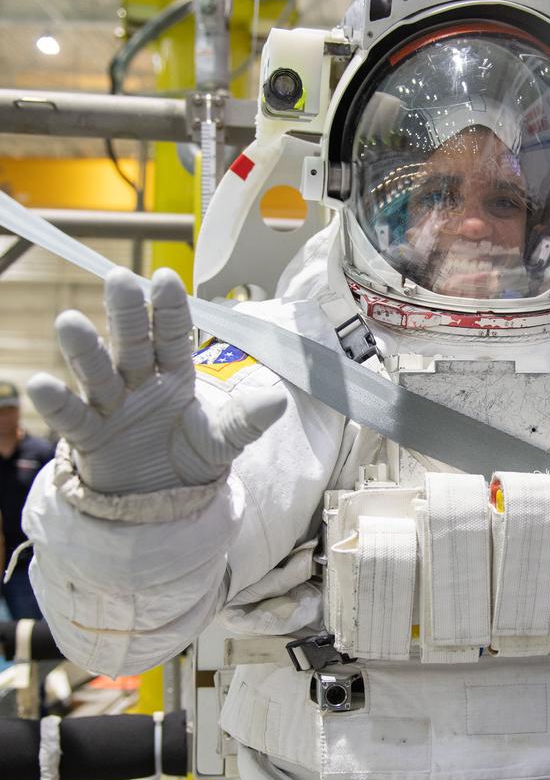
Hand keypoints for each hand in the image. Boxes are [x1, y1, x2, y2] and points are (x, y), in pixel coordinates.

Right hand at [28, 267, 285, 494]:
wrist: (159, 501)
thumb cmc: (187, 457)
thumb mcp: (221, 441)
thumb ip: (245, 420)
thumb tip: (278, 399)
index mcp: (173, 374)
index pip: (173, 336)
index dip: (170, 309)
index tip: (166, 279)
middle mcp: (138, 381)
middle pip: (132, 343)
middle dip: (126, 314)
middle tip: (119, 278)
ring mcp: (110, 405)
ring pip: (97, 372)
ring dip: (84, 349)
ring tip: (69, 321)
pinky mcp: (88, 436)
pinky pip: (72, 417)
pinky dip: (56, 403)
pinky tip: (40, 383)